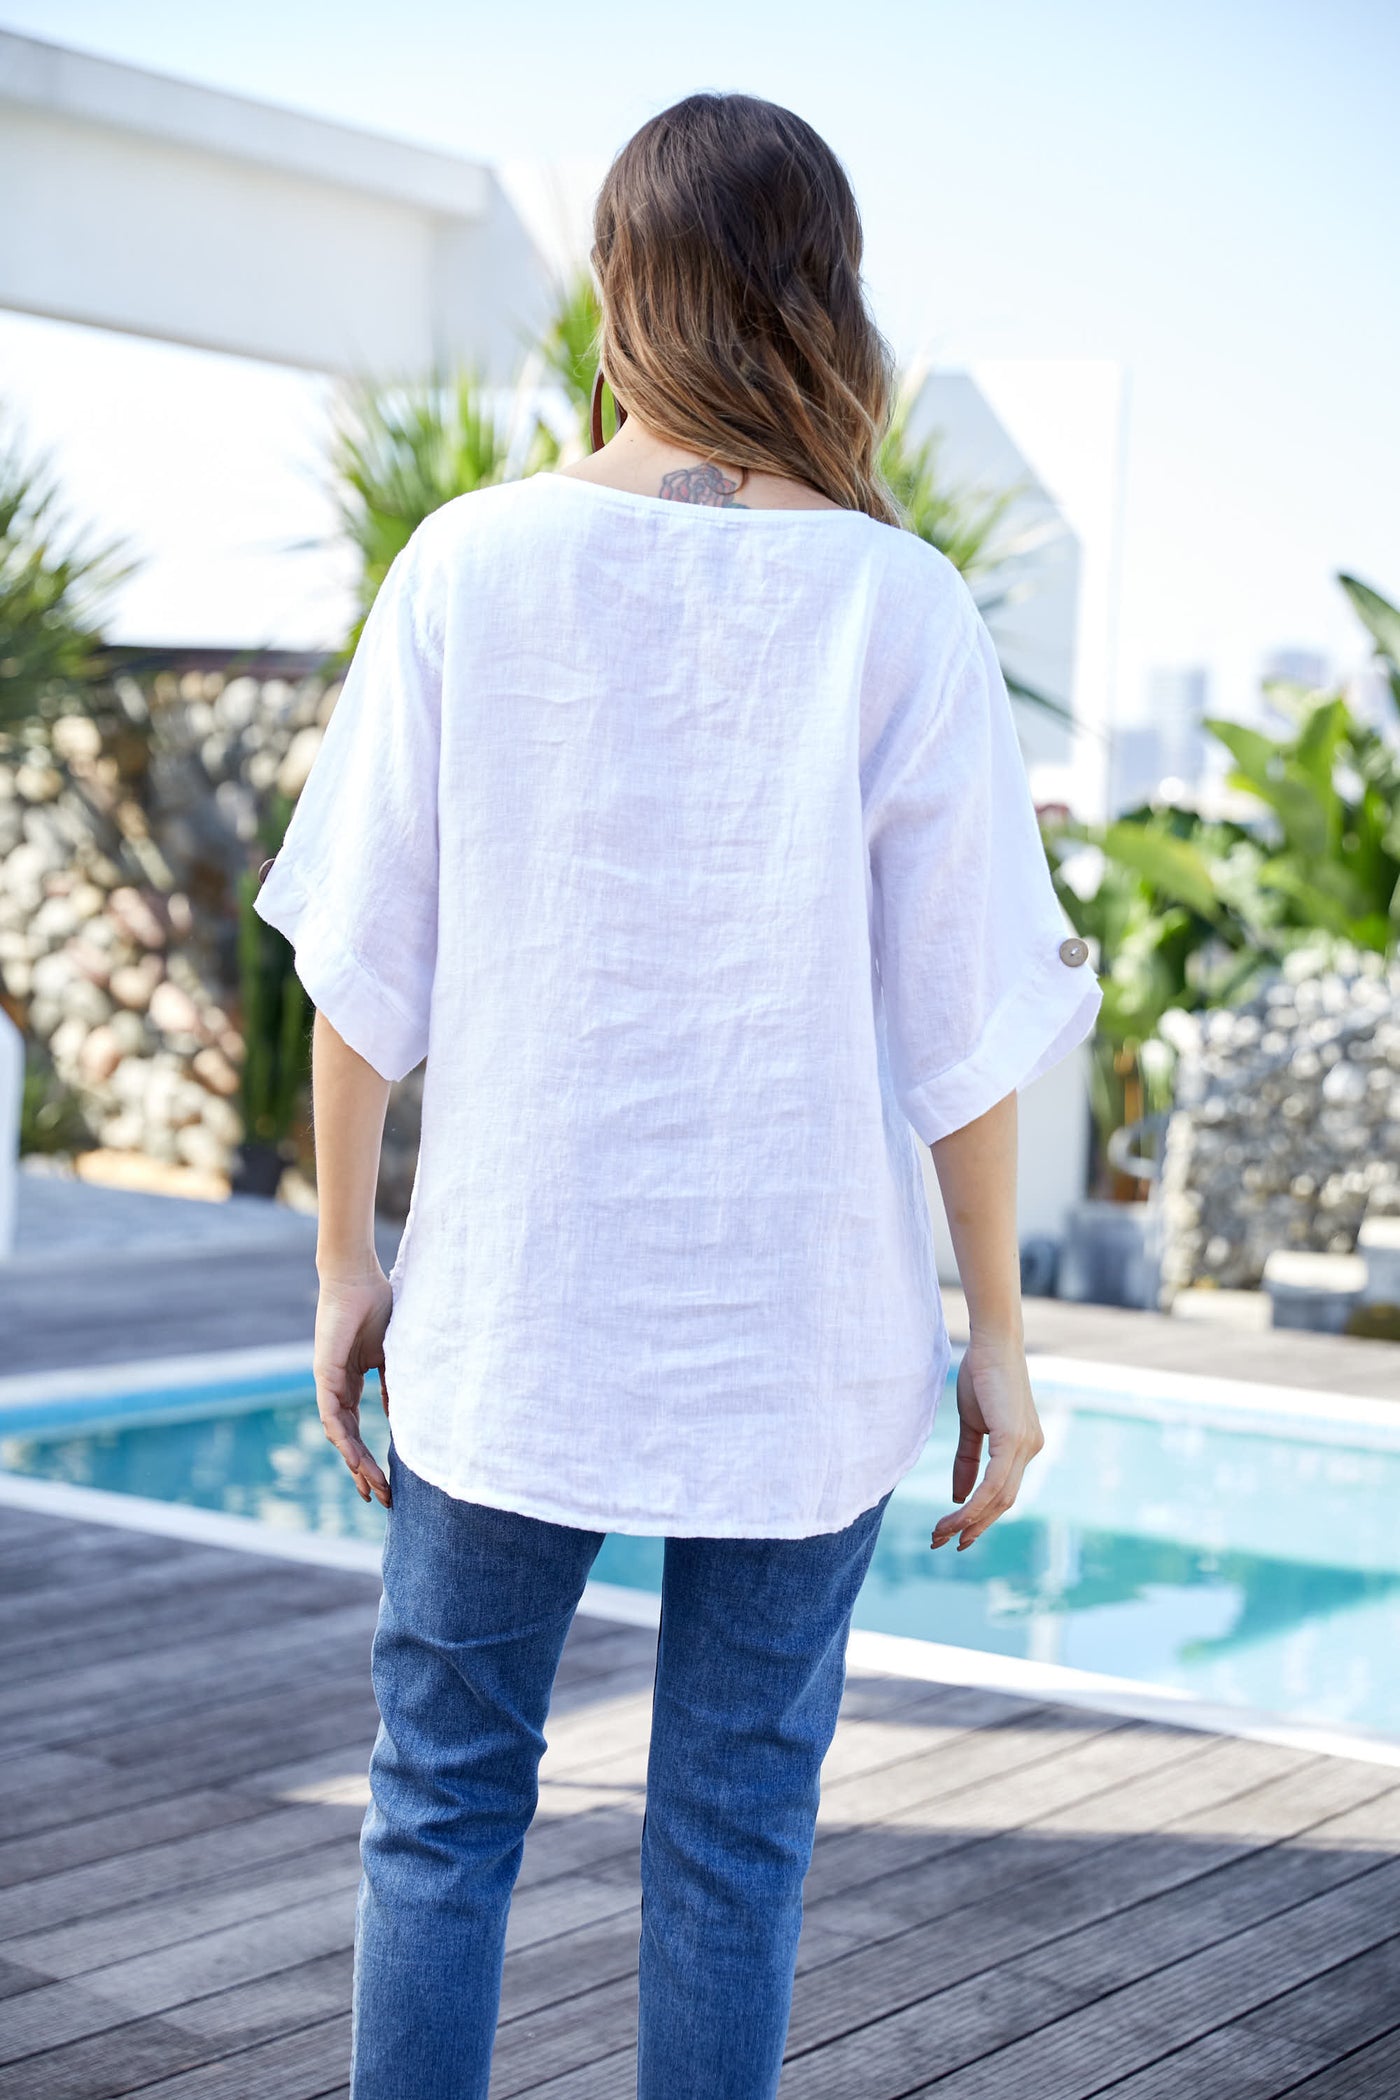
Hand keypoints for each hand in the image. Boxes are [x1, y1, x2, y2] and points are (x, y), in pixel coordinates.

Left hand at [313, 1266, 393, 1507]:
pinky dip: (343, 1437)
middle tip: (381, 1499)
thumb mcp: (393, 1355)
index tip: (387, 1483)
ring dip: (355, 1463)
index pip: (357, 1430)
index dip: (370, 1458)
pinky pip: (331, 1413)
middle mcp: (336, 1388)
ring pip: (339, 1434)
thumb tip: (402, 1416)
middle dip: (364, 1472)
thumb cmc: (377, 1306)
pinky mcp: (324, 1373)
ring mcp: (328, 1383)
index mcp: (352, 1383)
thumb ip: (395, 1385)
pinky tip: (354, 1458)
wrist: (357, 1278)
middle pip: (348, 1441)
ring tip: (372, 1487)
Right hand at [931, 1334, 1043, 1552]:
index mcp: (1024, 1447)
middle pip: (1004, 1502)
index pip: (1004, 1493)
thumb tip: (959, 1497)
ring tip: (942, 1533)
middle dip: (975, 1527)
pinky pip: (994, 1481)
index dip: (982, 1517)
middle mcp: (1031, 1450)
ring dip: (969, 1519)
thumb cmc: (982, 1377)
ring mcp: (1026, 1445)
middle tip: (946, 1543)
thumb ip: (969, 1460)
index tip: (958, 1535)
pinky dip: (975, 1501)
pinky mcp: (1014, 1438)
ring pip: (999, 1498)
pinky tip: (957, 1514)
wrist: (992, 1344)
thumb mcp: (973, 1425)